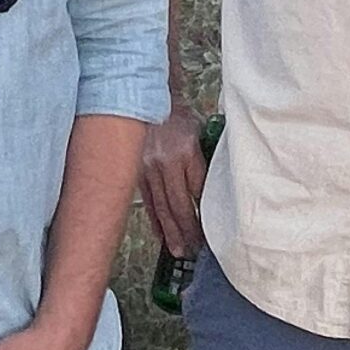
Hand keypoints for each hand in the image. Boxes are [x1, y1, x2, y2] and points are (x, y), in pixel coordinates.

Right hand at [140, 103, 207, 257]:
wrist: (149, 98)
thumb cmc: (179, 117)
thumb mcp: (198, 133)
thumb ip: (203, 162)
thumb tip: (212, 192)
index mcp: (186, 149)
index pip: (198, 189)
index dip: (204, 211)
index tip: (212, 229)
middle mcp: (165, 161)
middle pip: (178, 204)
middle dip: (188, 230)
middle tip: (195, 250)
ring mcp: (148, 168)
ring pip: (161, 207)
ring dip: (171, 231)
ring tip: (179, 250)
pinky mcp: (137, 172)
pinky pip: (148, 201)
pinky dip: (155, 220)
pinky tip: (161, 234)